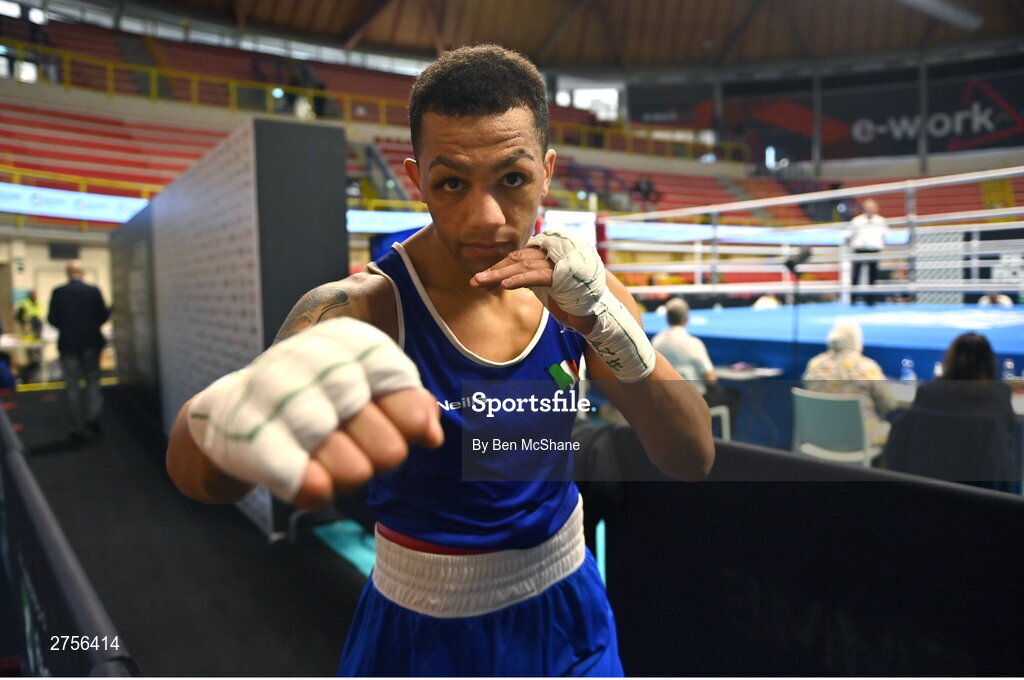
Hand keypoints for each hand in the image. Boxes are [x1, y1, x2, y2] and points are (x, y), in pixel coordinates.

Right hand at [187, 318, 442, 508]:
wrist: (232, 412)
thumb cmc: (316, 401)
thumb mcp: (364, 389)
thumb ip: (406, 403)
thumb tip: (433, 434)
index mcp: (343, 341)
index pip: (392, 373)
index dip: (410, 412)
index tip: (416, 432)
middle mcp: (310, 360)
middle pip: (373, 422)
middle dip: (386, 452)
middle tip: (376, 459)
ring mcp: (276, 396)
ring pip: (344, 459)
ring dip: (352, 473)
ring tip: (341, 470)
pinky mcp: (249, 435)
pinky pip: (296, 474)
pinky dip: (314, 488)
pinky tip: (317, 489)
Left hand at [478, 231, 654, 382]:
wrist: (601, 313)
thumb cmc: (573, 301)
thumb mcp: (547, 288)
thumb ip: (529, 277)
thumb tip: (500, 277)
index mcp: (549, 255)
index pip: (518, 258)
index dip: (499, 268)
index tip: (481, 281)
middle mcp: (554, 254)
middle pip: (517, 259)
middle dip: (494, 271)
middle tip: (474, 281)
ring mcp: (560, 263)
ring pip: (523, 265)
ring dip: (499, 275)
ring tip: (480, 283)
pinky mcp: (564, 275)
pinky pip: (537, 275)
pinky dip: (519, 279)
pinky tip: (504, 286)